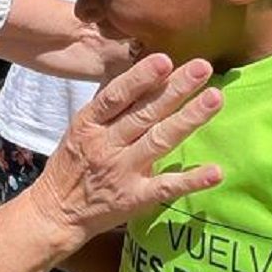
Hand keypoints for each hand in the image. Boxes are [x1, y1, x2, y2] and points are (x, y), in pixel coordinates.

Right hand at [30, 53, 222, 248]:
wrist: (56, 211)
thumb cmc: (72, 163)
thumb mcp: (81, 128)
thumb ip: (109, 106)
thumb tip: (140, 72)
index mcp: (90, 124)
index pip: (116, 96)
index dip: (140, 77)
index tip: (164, 59)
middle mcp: (107, 145)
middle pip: (145, 113)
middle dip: (176, 88)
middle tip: (204, 67)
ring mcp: (122, 172)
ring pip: (160, 140)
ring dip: (189, 119)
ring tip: (215, 98)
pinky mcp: (135, 198)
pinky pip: (166, 187)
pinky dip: (191, 180)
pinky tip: (215, 171)